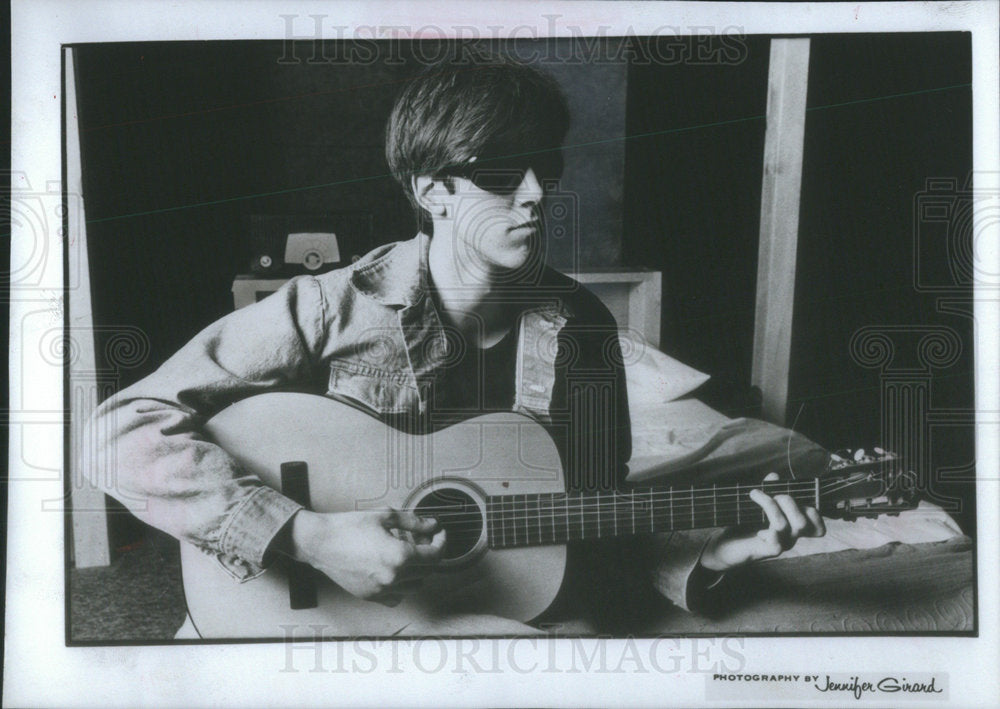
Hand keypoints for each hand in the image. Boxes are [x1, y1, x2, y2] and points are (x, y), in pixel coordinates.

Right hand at [288, 508, 445, 605]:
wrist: (320, 542)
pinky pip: (398, 596)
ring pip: (415, 585)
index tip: (440, 535)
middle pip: (428, 570)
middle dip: (430, 554)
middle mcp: (393, 577)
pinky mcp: (371, 596)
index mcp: (399, 556)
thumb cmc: (348, 527)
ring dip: (418, 570)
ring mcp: (382, 590)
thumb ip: (414, 523)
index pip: (435, 555)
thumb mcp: (385, 517)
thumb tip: (433, 525)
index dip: (442, 543)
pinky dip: (402, 585)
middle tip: (423, 539)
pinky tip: (395, 570)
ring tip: (407, 553)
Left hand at [698, 472, 825, 571]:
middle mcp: (791, 537)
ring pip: (786, 524)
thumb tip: (775, 476)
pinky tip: (755, 523)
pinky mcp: (768, 551)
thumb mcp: (757, 503)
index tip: (790, 496)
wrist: (725, 545)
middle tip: (771, 494)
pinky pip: (776, 538)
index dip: (813, 512)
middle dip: (788, 500)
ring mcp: (781, 545)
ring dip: (769, 504)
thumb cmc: (743, 523)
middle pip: (804, 521)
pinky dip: (764, 521)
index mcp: (793, 526)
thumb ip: (768, 489)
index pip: (817, 526)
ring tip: (754, 494)